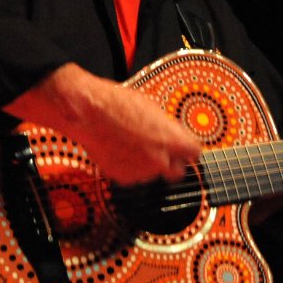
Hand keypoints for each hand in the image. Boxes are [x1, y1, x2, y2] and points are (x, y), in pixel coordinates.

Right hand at [5, 63, 202, 185]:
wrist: (88, 114)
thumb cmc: (117, 105)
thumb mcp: (152, 108)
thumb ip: (167, 128)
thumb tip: (172, 134)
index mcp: (172, 140)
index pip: (195, 153)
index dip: (188, 149)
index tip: (184, 147)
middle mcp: (160, 160)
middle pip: (178, 171)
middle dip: (173, 163)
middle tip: (164, 152)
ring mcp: (141, 171)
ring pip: (153, 172)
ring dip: (147, 162)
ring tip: (131, 143)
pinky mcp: (123, 177)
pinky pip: (133, 174)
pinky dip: (130, 166)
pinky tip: (120, 149)